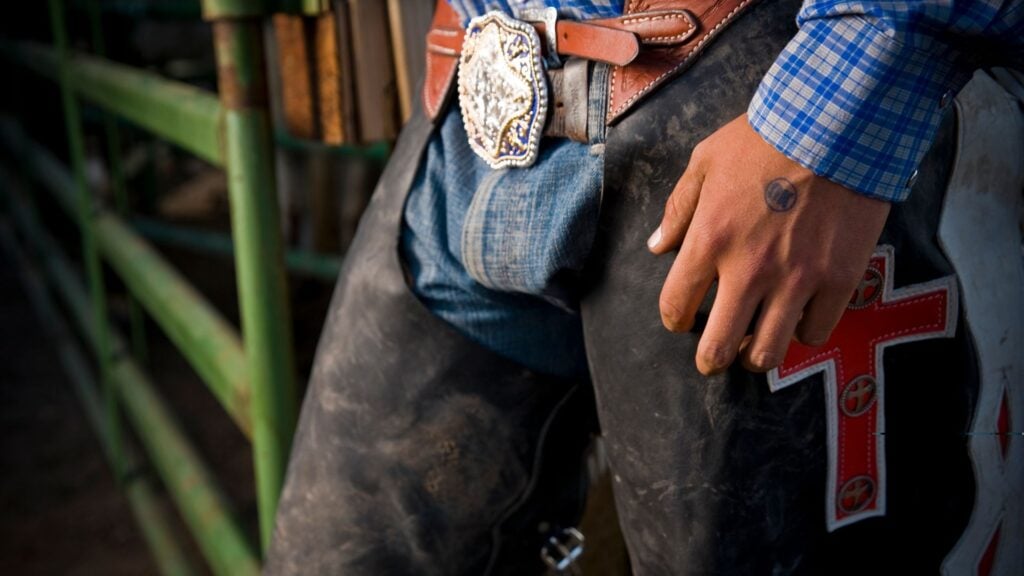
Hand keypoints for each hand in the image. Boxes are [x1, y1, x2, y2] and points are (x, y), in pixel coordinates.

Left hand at [647, 115, 890, 374]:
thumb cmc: (764, 138)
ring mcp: (796, 279)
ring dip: (756, 356)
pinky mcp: (839, 279)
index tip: (681, 320)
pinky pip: (817, 331)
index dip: (674, 320)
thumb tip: (657, 246)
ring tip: (755, 350)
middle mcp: (749, 270)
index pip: (676, 304)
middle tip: (713, 358)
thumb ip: (679, 208)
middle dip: (710, 359)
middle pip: (719, 346)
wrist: (837, 122)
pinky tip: (800, 319)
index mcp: (709, 240)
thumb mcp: (705, 162)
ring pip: (769, 353)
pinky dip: (805, 332)